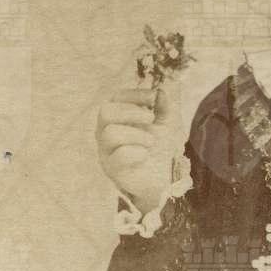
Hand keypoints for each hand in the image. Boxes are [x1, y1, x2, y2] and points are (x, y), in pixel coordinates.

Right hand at [95, 82, 185, 213]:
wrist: (164, 179)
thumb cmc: (159, 149)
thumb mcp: (165, 124)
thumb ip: (162, 108)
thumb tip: (160, 92)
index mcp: (117, 118)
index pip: (116, 98)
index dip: (134, 94)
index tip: (153, 98)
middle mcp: (106, 132)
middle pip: (106, 112)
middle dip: (131, 112)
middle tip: (151, 119)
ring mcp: (107, 151)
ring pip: (110, 133)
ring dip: (136, 134)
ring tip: (152, 142)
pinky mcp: (113, 169)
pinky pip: (118, 156)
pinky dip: (136, 152)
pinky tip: (145, 155)